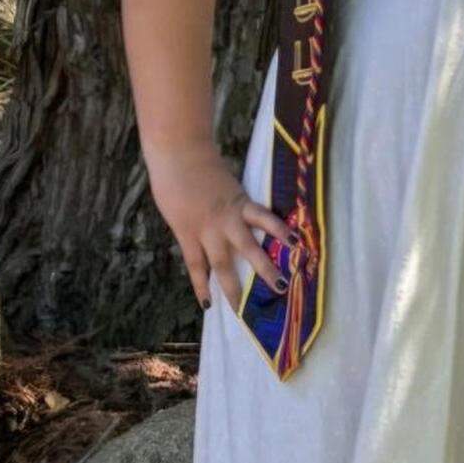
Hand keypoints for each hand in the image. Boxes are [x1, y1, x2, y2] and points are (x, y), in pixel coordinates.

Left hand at [147, 142, 292, 312]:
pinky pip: (263, 219)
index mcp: (188, 233)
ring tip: (282, 284)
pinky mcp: (242, 201)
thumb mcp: (172, 210)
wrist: (178, 151)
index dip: (202, 287)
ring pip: (248, 247)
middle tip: (246, 311)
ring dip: (265, 267)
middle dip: (235, 289)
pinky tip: (294, 241)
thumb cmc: (169, 178)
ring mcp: (227, 217)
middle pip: (223, 265)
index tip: (209, 306)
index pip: (196, 267)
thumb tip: (201, 237)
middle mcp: (209, 231)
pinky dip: (279, 229)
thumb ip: (188, 226)